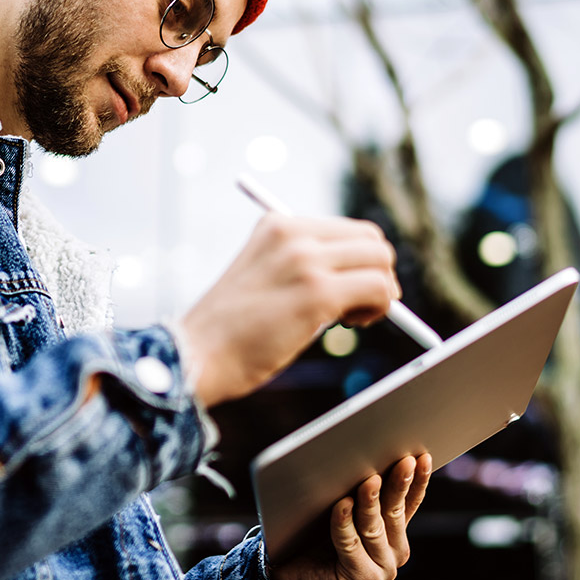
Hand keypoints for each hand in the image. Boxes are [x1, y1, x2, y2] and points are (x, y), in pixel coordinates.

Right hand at [180, 213, 398, 406]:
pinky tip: (350, 324)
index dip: (358, 262)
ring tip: (350, 318)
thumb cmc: (230, 330)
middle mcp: (292, 233)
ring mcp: (305, 260)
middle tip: (357, 306)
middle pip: (370, 238)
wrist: (197, 355)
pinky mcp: (317, 292)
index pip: (348, 229)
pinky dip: (379, 309)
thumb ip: (301, 264)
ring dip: (380, 293)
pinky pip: (380, 289)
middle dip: (376, 273)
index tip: (344, 291)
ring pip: (381, 261)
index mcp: (277, 224)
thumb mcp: (263, 276)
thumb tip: (360, 273)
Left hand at [268, 454, 433, 579]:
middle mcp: (394, 553)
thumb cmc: (317, 540)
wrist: (295, 578)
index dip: (418, 480)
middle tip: (402, 462)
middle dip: (398, 485)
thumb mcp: (347, 514)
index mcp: (396, 534)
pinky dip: (344, 522)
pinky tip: (342, 505)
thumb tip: (367, 461)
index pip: (410, 503)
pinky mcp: (361, 579)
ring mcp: (381, 569)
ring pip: (373, 528)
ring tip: (369, 481)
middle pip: (394, 512)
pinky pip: (350, 543)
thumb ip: (361, 497)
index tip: (422, 457)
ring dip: (370, 502)